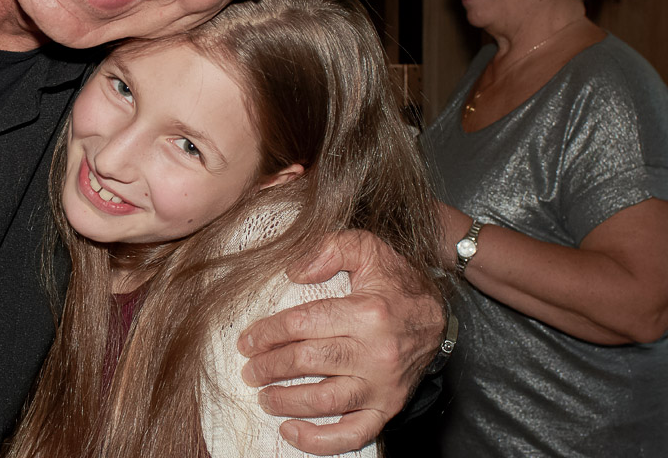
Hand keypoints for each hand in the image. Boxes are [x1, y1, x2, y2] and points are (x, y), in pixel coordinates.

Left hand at [237, 230, 443, 454]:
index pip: (303, 324)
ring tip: (264, 396)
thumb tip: (293, 271)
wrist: (440, 317)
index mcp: (367, 313)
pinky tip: (291, 432)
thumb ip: (330, 249)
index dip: (268, 333)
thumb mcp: (368, 249)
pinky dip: (320, 441)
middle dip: (269, 367)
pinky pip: (354, 434)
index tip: (247, 341)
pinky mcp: (388, 407)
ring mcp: (383, 385)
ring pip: (325, 401)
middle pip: (308, 362)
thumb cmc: (397, 282)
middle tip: (249, 370)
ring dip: (286, 401)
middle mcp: (376, 352)